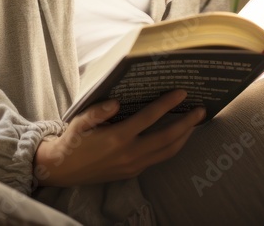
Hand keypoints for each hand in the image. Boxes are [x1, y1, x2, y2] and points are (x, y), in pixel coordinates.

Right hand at [33, 89, 204, 186]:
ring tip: (195, 123)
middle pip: (167, 138)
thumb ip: (98, 111)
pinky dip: (172, 147)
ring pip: (167, 152)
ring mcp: (132, 165)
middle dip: (187, 123)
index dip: (167, 104)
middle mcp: (129, 154)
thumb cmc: (72, 140)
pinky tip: (177, 137)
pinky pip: (158, 159)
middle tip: (201, 110)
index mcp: (117, 138)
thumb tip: (117, 102)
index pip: (149, 118)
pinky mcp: (132, 172)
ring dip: (184, 137)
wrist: (62, 170)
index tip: (182, 93)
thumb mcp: (80, 121)